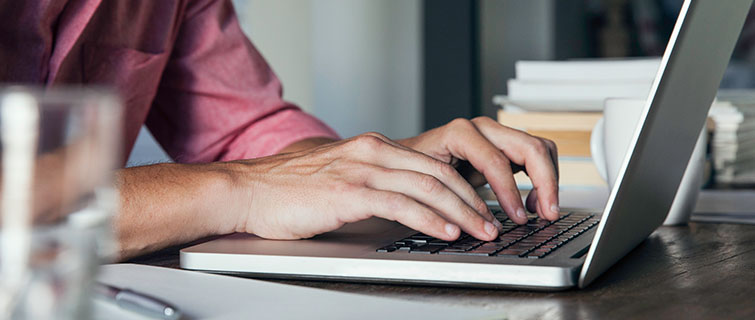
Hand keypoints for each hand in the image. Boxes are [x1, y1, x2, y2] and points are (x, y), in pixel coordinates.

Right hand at [226, 132, 501, 241]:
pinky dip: (430, 219)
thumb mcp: (338, 174)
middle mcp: (372, 152)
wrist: (247, 190)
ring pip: (427, 187)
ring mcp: (361, 170)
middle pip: (439, 173)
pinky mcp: (349, 193)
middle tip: (492, 222)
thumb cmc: (287, 189)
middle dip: (472, 200)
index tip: (481, 207)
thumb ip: (370, 180)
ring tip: (480, 231)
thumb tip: (399, 200)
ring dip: (461, 211)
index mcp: (373, 147)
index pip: (432, 164)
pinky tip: (445, 232)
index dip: (464, 187)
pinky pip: (401, 204)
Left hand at [398, 117, 559, 223]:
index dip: (511, 192)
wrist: (406, 161)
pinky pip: (536, 156)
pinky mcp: (505, 147)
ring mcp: (496, 135)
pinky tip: (533, 203)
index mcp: (461, 133)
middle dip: (545, 182)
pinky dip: (542, 178)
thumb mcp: (426, 185)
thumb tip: (474, 226)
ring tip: (541, 210)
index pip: (497, 161)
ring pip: (539, 148)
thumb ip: (450, 203)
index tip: (519, 217)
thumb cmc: (412, 171)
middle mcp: (483, 129)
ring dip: (548, 179)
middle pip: (530, 147)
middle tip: (548, 213)